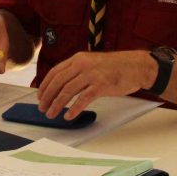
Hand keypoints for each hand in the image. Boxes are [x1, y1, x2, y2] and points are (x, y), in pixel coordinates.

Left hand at [37, 50, 155, 119]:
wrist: (136, 66)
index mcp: (77, 59)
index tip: (40, 96)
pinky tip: (68, 116)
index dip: (45, 85)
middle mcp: (82, 65)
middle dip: (47, 97)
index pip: (55, 72)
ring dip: (57, 104)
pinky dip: (74, 109)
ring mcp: (92, 74)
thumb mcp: (91, 63)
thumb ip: (77, 71)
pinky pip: (83, 99)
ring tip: (51, 114)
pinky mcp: (102, 85)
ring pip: (68, 91)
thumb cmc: (114, 67)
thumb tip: (62, 85)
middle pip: (58, 82)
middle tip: (42, 108)